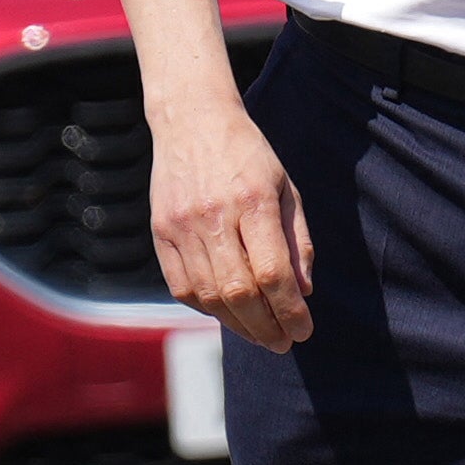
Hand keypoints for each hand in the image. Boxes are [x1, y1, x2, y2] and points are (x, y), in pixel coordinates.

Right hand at [151, 99, 313, 350]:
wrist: (192, 122)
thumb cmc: (248, 157)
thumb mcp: (287, 189)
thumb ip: (297, 241)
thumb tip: (304, 292)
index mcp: (252, 201)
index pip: (272, 273)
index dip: (290, 310)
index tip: (304, 330)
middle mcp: (212, 216)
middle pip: (238, 291)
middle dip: (266, 326)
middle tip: (285, 342)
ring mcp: (180, 226)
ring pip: (208, 295)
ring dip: (238, 325)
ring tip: (262, 335)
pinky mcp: (160, 233)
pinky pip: (182, 287)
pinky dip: (208, 309)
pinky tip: (229, 315)